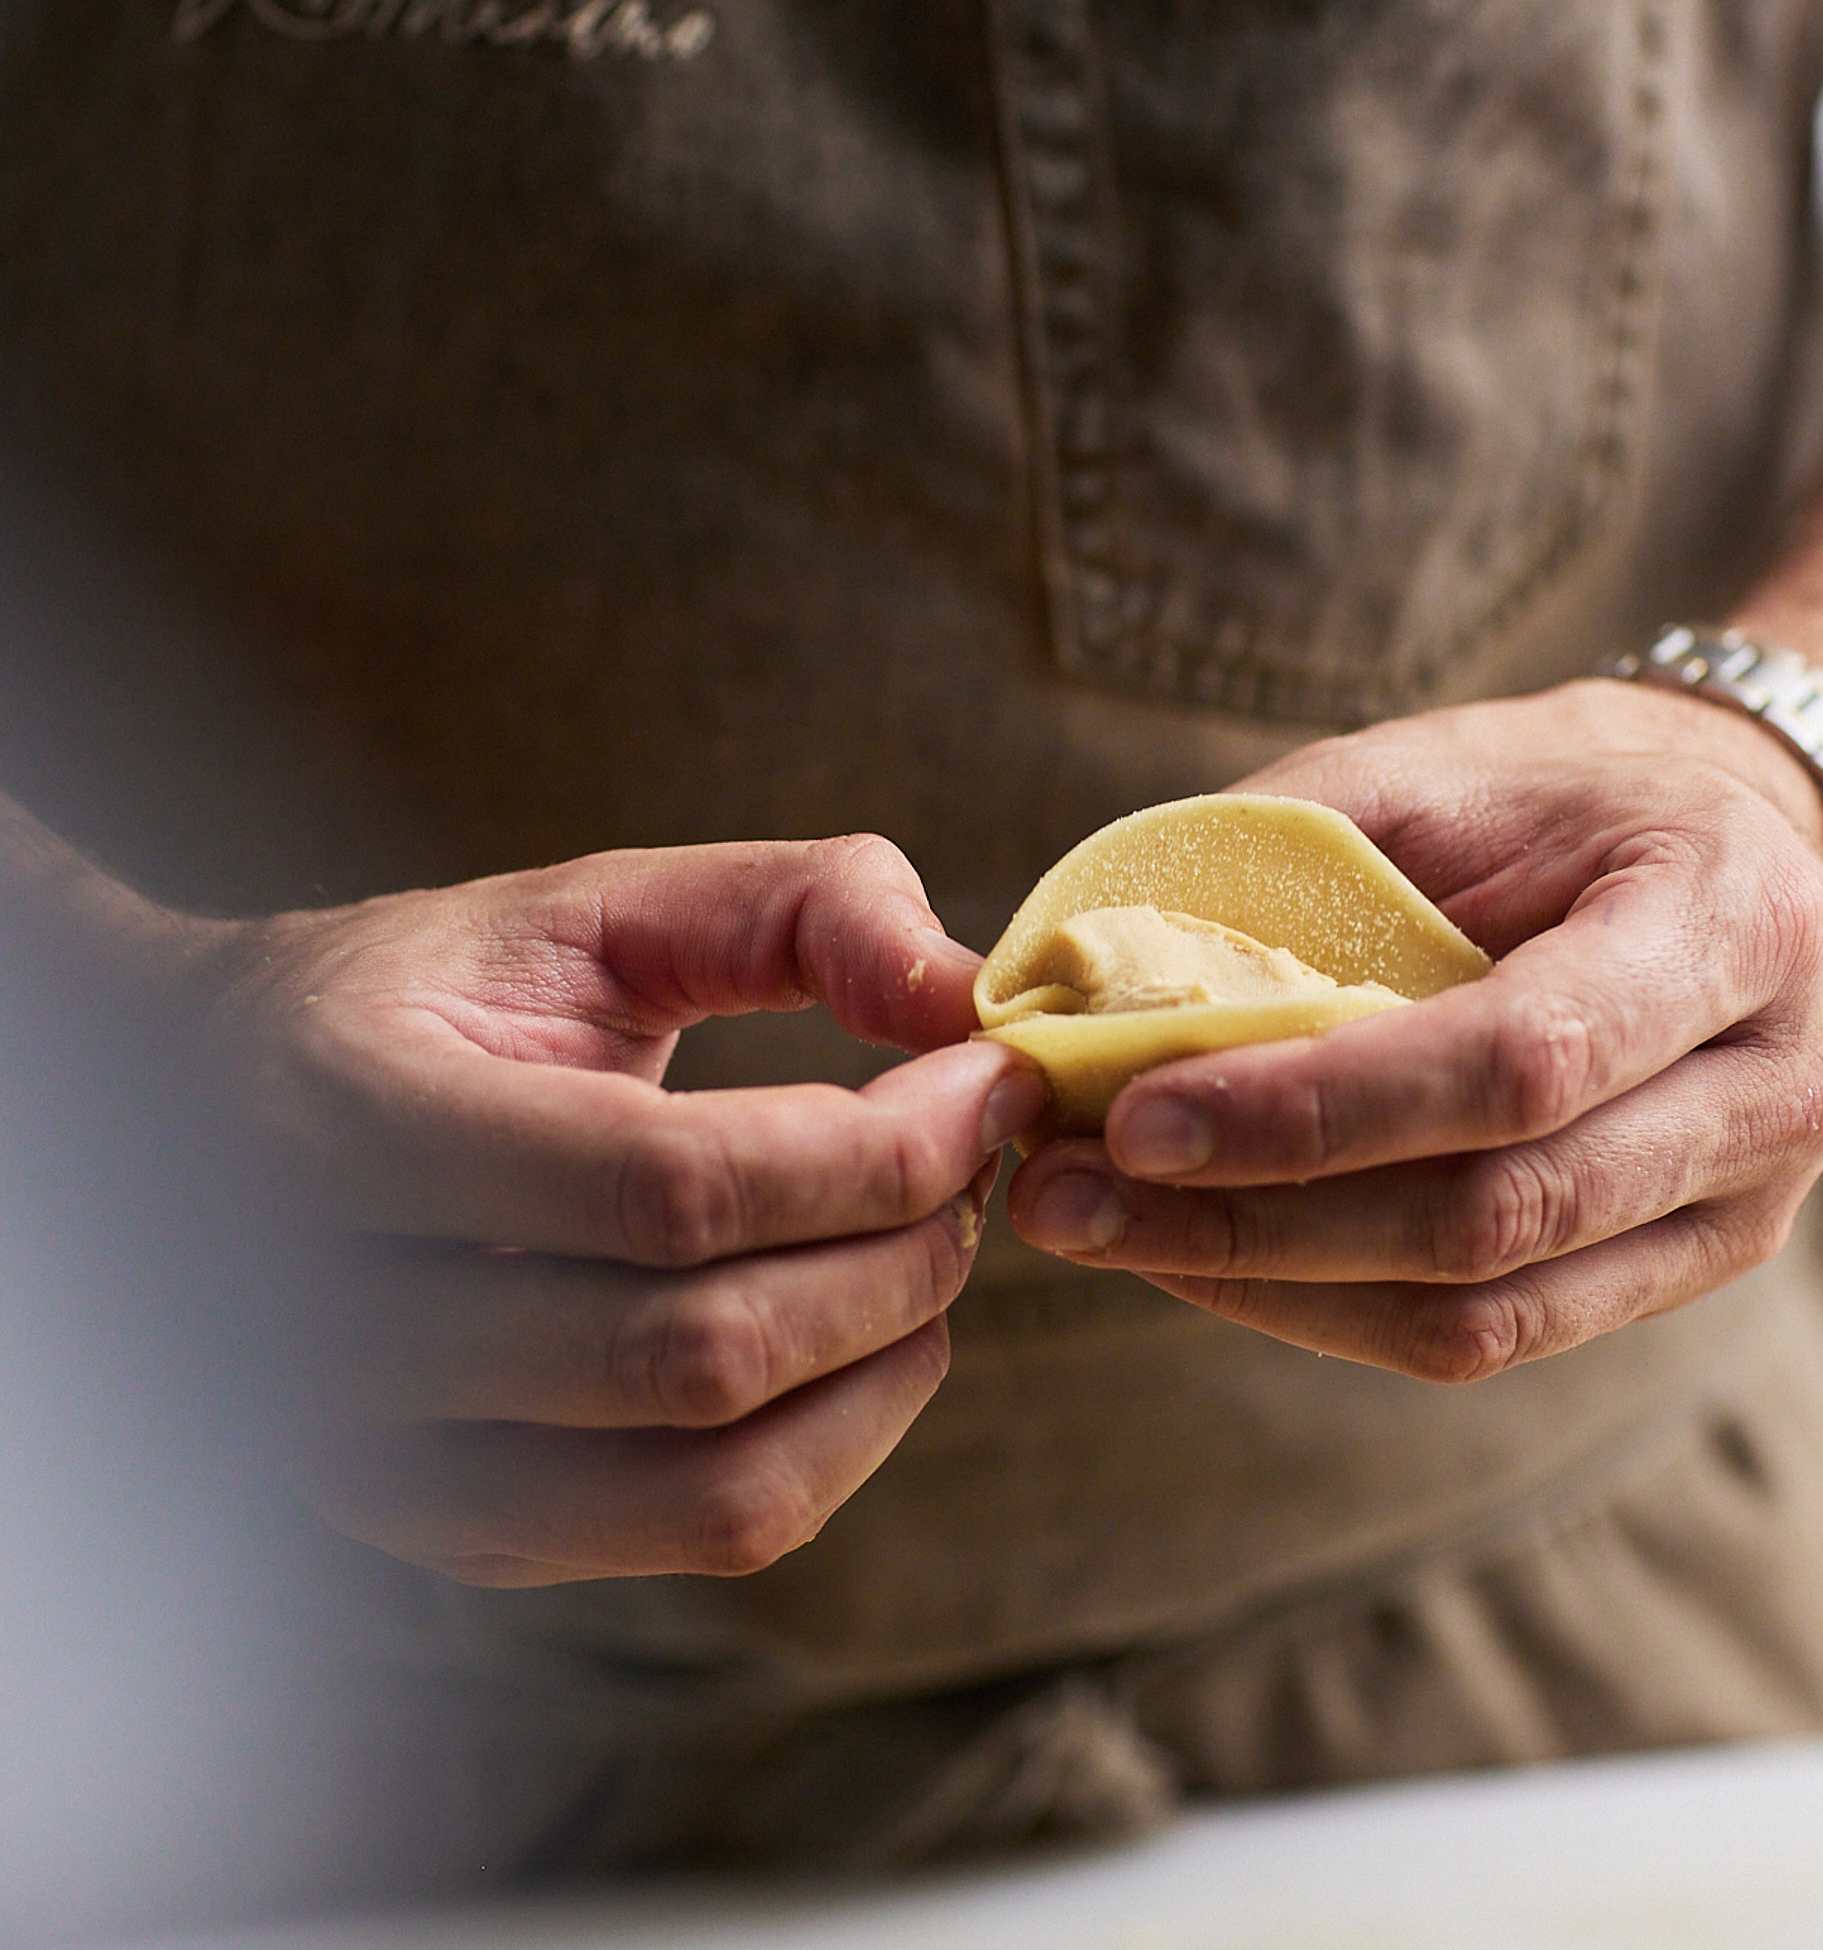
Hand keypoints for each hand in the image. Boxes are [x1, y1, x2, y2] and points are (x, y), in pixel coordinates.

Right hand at [182, 836, 1045, 1584]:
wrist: (221, 1121)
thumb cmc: (434, 1002)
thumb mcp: (588, 908)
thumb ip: (789, 906)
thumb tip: (964, 988)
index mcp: (354, 1123)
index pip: (668, 1189)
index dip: (871, 1149)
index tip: (984, 1083)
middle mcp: (336, 1325)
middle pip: (702, 1350)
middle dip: (897, 1254)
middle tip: (970, 1166)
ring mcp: (387, 1459)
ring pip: (712, 1480)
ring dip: (883, 1363)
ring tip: (933, 1250)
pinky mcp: (453, 1529)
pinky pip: (694, 1533)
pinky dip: (833, 1444)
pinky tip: (866, 1340)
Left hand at [1007, 680, 1822, 1379]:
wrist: (1719, 852)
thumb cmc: (1541, 803)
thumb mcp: (1413, 777)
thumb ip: (1254, 865)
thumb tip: (1042, 978)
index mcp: (1724, 919)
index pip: (1514, 1060)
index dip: (1314, 1110)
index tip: (1131, 1120)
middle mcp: (1774, 1085)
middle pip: (1496, 1209)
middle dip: (1255, 1220)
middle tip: (1063, 1197)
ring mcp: (1748, 1204)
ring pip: (1484, 1307)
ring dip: (1267, 1283)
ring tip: (1103, 1230)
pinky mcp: (1683, 1271)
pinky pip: (1490, 1336)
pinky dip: (1326, 1308)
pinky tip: (1205, 1255)